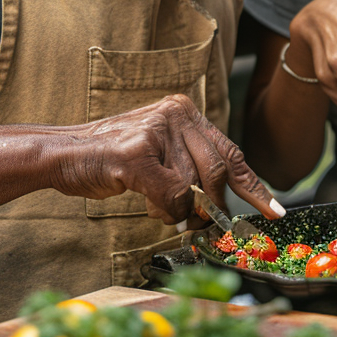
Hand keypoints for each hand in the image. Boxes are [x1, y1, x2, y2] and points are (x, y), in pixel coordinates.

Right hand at [52, 94, 283, 224]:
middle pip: (217, 173)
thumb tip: (218, 206)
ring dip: (177, 211)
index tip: (274, 211)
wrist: (62, 153)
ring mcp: (156, 133)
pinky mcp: (137, 155)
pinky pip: (170, 196)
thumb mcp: (160, 152)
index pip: (232, 152)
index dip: (254, 187)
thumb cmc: (111, 158)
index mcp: (184, 112)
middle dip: (211, 207)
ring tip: (157, 207)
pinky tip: (150, 205)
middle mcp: (175, 114)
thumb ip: (190, 167)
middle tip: (199, 224)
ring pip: (192, 189)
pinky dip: (164, 211)